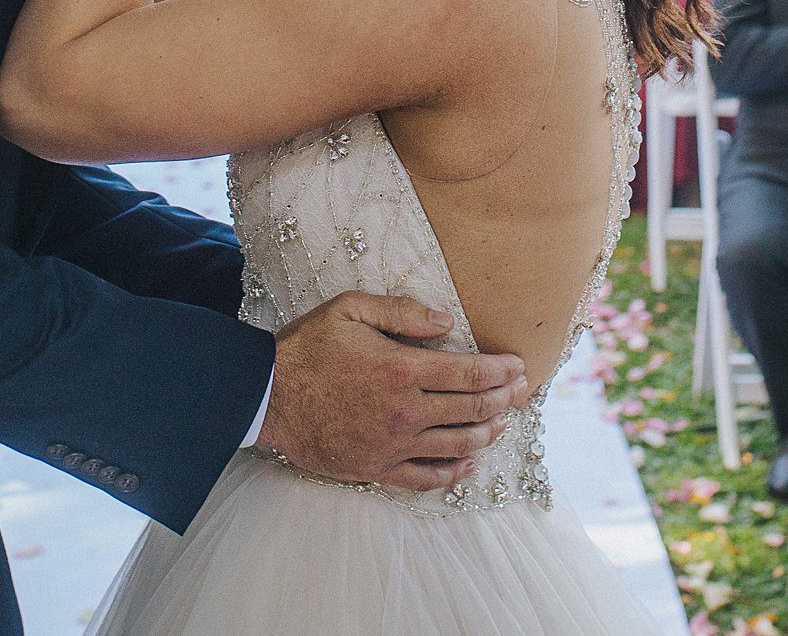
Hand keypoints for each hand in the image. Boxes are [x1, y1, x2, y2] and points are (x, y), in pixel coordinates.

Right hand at [258, 292, 527, 491]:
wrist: (266, 396)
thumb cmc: (308, 348)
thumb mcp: (351, 309)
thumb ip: (403, 311)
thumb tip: (447, 321)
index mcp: (403, 369)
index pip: (470, 374)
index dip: (501, 371)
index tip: (519, 366)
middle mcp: (406, 412)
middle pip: (472, 410)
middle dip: (504, 399)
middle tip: (521, 391)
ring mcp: (393, 445)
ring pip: (456, 445)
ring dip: (487, 434)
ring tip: (502, 423)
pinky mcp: (377, 468)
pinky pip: (425, 478)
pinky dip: (453, 473)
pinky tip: (468, 464)